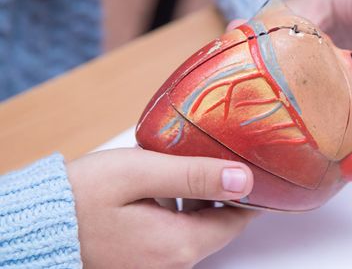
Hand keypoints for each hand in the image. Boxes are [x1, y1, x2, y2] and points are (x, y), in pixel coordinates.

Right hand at [67, 148, 256, 267]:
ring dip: (196, 199)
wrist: (36, 226)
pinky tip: (160, 188)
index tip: (252, 167)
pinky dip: (175, 211)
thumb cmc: (81, 197)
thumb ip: (195, 174)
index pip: (237, 220)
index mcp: (180, 242)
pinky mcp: (141, 260)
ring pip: (195, 228)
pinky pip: (172, 235)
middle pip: (217, 225)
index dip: (249, 193)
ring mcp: (156, 265)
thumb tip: (244, 178)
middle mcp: (173, 262)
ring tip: (184, 165)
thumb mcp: (140, 172)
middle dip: (221, 192)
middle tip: (215, 155)